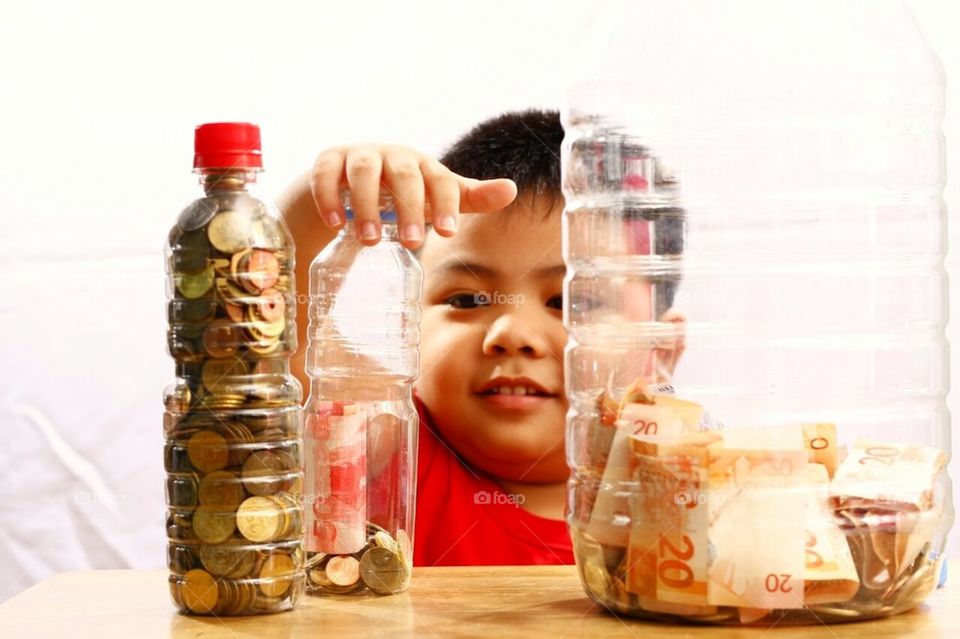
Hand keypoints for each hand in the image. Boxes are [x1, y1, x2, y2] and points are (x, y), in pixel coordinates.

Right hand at [310, 143, 517, 247]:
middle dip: (409, 208)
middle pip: (404, 175)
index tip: (447, 234)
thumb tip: (512, 190)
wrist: (348, 184)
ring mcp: (358, 155)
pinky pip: (326, 174)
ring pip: (364, 172)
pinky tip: (334, 226)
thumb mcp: (436, 197)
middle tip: (413, 243)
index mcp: (423, 165)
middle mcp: (393, 155)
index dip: (445, 205)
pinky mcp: (328, 161)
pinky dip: (328, 198)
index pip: (440, 180)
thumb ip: (471, 197)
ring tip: (371, 242)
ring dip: (367, 205)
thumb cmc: (402, 192)